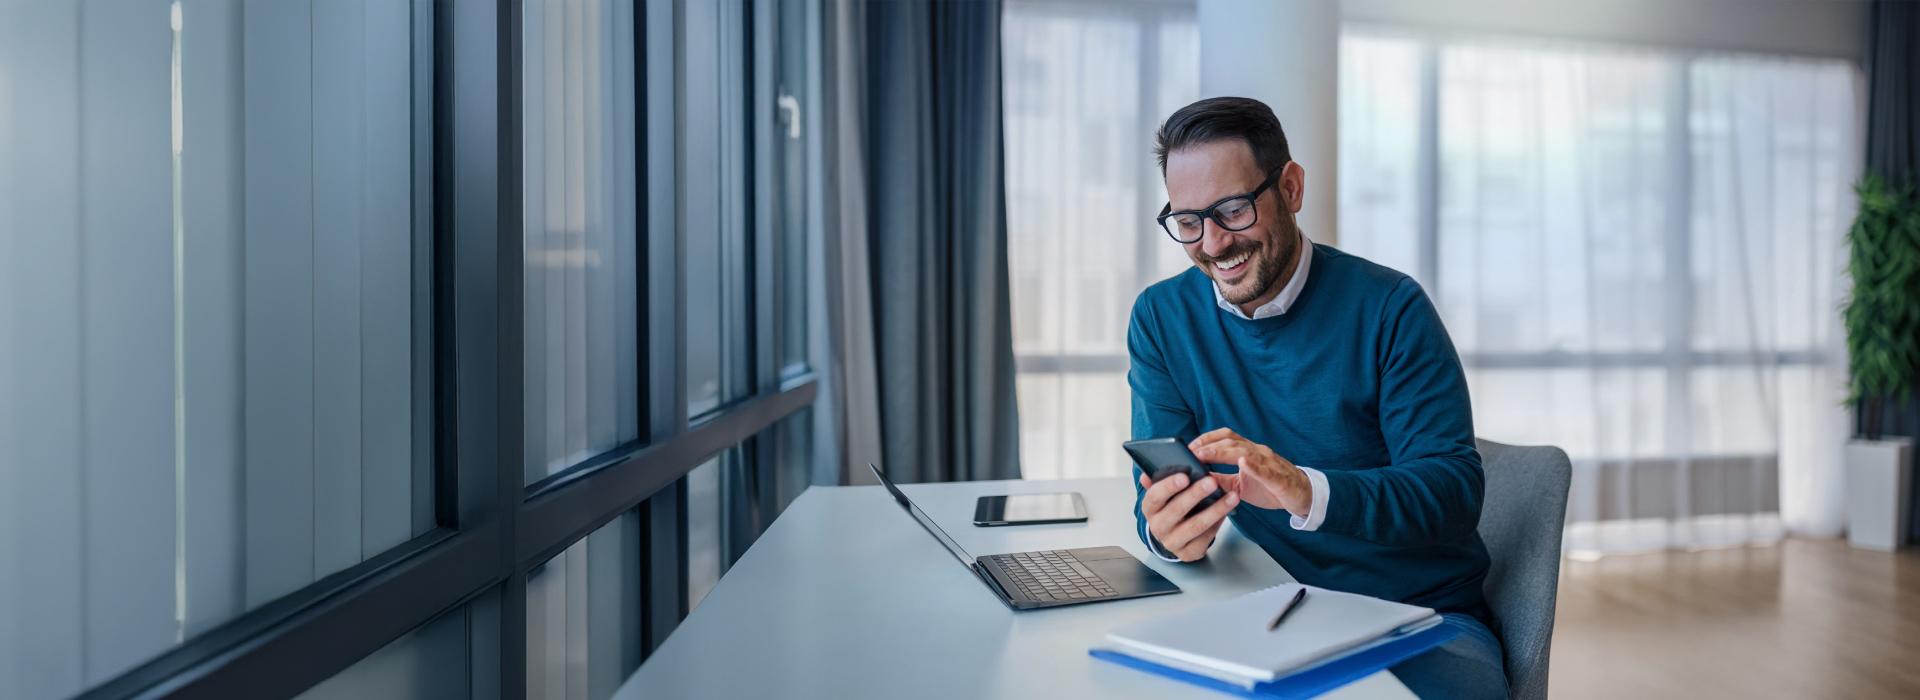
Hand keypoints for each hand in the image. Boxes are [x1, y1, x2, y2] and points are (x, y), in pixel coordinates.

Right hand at [1137, 471, 1239, 561]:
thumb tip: (1147, 474)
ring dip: (1215, 510)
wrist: (1174, 537)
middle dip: (1196, 494)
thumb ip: (1157, 482)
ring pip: (1196, 525)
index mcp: (1150, 509)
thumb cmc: (1170, 509)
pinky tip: (1228, 512)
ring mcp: (1172, 542)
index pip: (1155, 496)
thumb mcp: (1162, 495)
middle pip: (1177, 510)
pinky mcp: (1188, 553)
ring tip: (1231, 497)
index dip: (1169, 486)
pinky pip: (1206, 538)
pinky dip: (1218, 524)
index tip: (1184, 476)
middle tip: (1212, 481)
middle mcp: (1158, 527)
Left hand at [1188, 428, 1311, 515]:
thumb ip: (1223, 480)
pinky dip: (1254, 465)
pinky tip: (1243, 463)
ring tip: (1205, 455)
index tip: (1188, 446)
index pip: (1225, 438)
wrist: (1302, 495)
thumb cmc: (1271, 488)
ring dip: (1223, 452)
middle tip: (1190, 452)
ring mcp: (1269, 462)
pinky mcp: (1279, 477)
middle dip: (1209, 445)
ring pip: (1244, 451)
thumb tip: (1200, 479)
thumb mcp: (1241, 486)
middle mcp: (1258, 452)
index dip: (1206, 439)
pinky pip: (1266, 470)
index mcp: (1248, 452)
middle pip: (1231, 441)